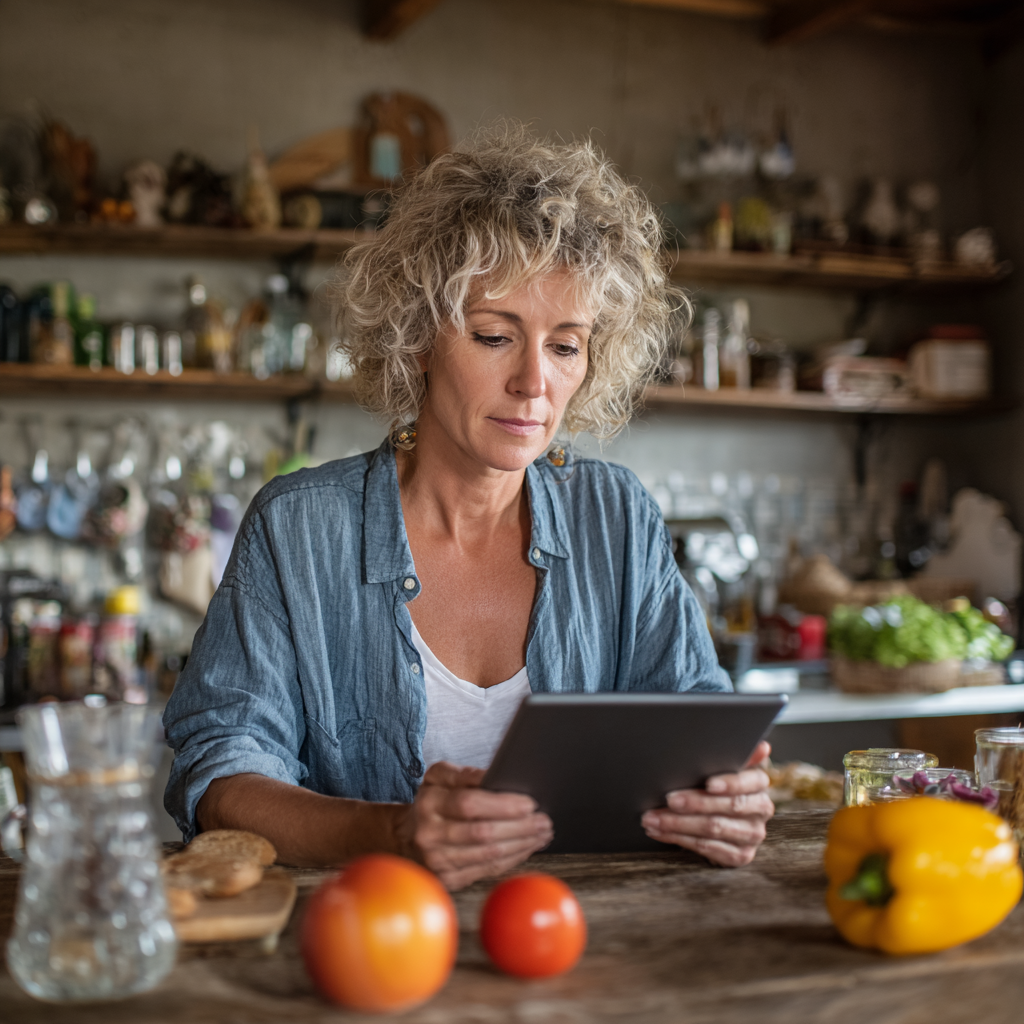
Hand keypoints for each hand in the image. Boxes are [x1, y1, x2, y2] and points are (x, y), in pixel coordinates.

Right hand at [398, 762, 552, 890]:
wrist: (405, 836)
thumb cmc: (432, 801)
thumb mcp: (439, 777)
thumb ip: (465, 773)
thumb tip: (496, 775)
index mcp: (430, 803)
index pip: (469, 804)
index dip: (502, 805)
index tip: (529, 803)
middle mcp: (430, 835)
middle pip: (482, 833)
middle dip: (520, 828)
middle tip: (544, 821)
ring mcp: (438, 861)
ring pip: (488, 855)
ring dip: (521, 845)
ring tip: (542, 834)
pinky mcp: (448, 880)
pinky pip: (487, 870)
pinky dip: (512, 859)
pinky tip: (526, 848)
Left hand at [641, 741, 773, 866]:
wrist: (717, 815)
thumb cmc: (714, 782)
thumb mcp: (722, 764)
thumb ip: (734, 755)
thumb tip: (762, 747)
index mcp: (759, 783)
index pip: (748, 782)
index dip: (729, 783)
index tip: (708, 783)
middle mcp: (761, 809)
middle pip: (728, 806)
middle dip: (695, 803)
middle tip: (669, 799)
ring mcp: (752, 834)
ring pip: (714, 828)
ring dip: (679, 823)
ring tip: (652, 818)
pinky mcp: (741, 855)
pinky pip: (708, 848)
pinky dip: (679, 839)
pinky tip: (659, 831)